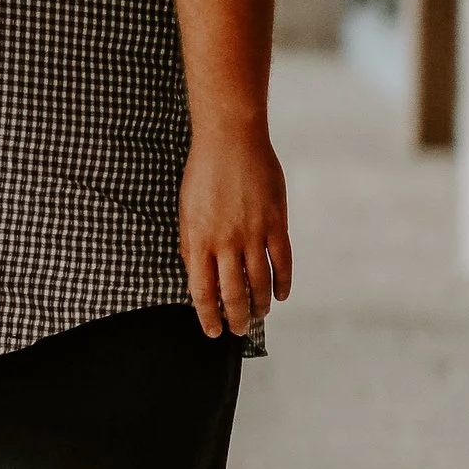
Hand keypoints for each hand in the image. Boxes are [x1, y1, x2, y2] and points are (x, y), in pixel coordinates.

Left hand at [179, 114, 290, 339]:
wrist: (230, 138)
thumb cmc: (203, 172)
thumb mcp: (186, 210)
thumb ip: (191, 244)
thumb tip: (194, 273)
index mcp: (199, 240)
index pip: (202, 291)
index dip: (208, 316)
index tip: (213, 330)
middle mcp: (225, 242)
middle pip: (233, 293)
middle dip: (236, 318)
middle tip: (239, 330)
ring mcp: (252, 233)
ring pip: (259, 282)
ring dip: (260, 304)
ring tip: (260, 315)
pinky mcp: (275, 222)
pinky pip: (282, 261)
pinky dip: (283, 282)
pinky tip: (281, 295)